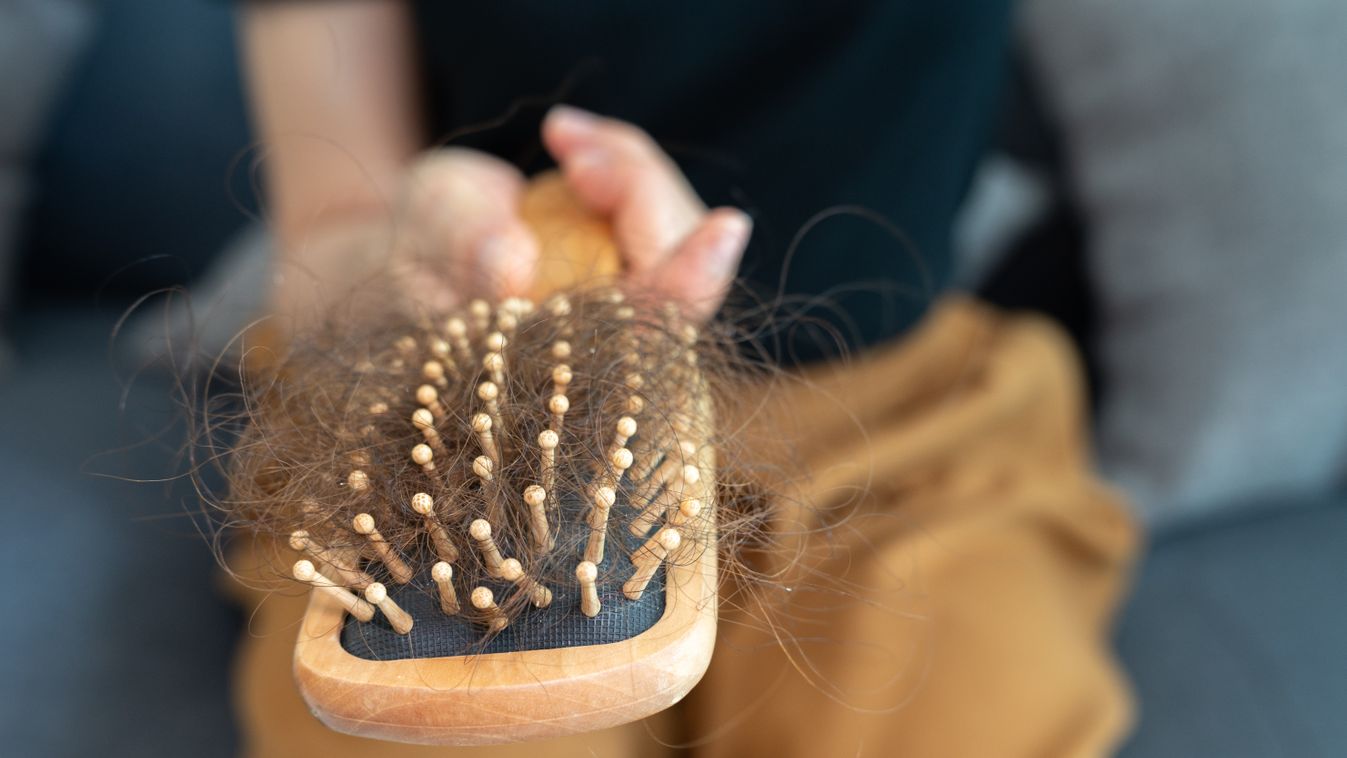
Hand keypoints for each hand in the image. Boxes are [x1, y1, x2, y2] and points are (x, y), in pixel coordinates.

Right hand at [391, 106, 751, 320]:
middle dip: (635, 186)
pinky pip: (654, 194)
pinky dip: (619, 154)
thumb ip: (462, 253)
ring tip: (560, 135)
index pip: (653, 327)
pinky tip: (567, 136)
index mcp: (572, 366)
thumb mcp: (422, 245)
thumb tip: (509, 266)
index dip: (687, 281)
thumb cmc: (414, 261)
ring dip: (626, 162)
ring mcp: (636, 296)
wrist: (418, 256)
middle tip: (567, 144)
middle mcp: (621, 341)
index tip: (724, 229)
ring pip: (676, 221)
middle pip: (675, 259)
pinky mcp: (639, 254)